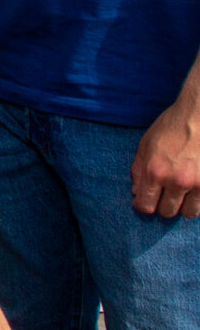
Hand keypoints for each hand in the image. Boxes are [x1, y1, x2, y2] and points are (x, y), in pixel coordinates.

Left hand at [131, 94, 199, 216]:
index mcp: (154, 171)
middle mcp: (175, 181)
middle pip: (166, 212)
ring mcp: (196, 184)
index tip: (145, 201)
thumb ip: (138, 170)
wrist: (198, 117)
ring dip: (182, 205)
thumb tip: (136, 192)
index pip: (145, 206)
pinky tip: (193, 188)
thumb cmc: (170, 128)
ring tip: (181, 191)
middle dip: (162, 205)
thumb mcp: (146, 145)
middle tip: (164, 194)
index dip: (143, 206)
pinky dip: (197, 200)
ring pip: (187, 213)